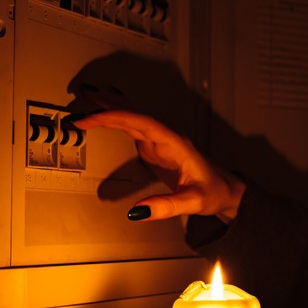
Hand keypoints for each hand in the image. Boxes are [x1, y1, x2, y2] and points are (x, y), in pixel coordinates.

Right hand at [73, 110, 244, 221]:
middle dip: (107, 104)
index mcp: (176, 143)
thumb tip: (138, 211)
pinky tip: (104, 116)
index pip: (141, 122)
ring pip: (132, 118)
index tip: (90, 118)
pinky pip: (132, 128)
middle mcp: (167, 137)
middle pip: (134, 113)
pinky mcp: (156, 148)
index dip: (115, 117)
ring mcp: (161, 141)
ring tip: (86, 98)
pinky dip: (116, 120)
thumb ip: (167, 206)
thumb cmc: (214, 192)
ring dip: (110, 108)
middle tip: (81, 96)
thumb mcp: (193, 202)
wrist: (225, 191)